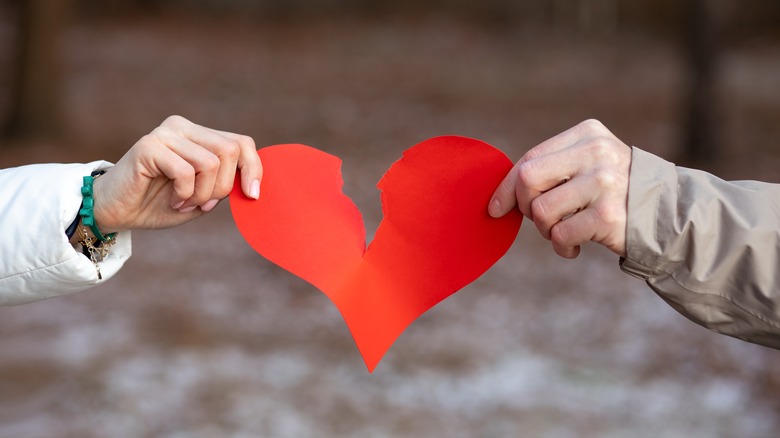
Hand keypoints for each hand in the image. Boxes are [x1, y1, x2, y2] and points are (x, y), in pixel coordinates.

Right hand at [92, 115, 262, 231]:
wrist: (115, 213)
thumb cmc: (159, 204)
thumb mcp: (202, 196)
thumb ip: (225, 185)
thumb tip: (254, 183)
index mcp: (199, 135)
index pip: (242, 142)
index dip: (254, 168)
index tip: (253, 195)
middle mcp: (183, 127)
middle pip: (230, 151)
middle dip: (223, 187)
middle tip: (202, 204)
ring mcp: (165, 134)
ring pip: (211, 162)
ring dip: (203, 194)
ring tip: (184, 202)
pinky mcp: (149, 146)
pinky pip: (186, 171)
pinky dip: (185, 193)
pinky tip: (172, 200)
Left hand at [489, 119, 630, 257]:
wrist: (669, 214)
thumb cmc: (615, 192)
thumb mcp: (589, 165)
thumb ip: (551, 170)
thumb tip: (499, 197)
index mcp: (588, 134)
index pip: (530, 157)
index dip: (507, 186)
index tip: (496, 207)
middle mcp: (596, 153)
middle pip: (528, 179)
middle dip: (524, 206)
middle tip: (540, 219)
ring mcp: (604, 183)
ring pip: (541, 211)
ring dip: (545, 230)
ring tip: (564, 231)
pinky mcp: (608, 215)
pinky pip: (560, 234)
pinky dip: (561, 246)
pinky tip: (575, 246)